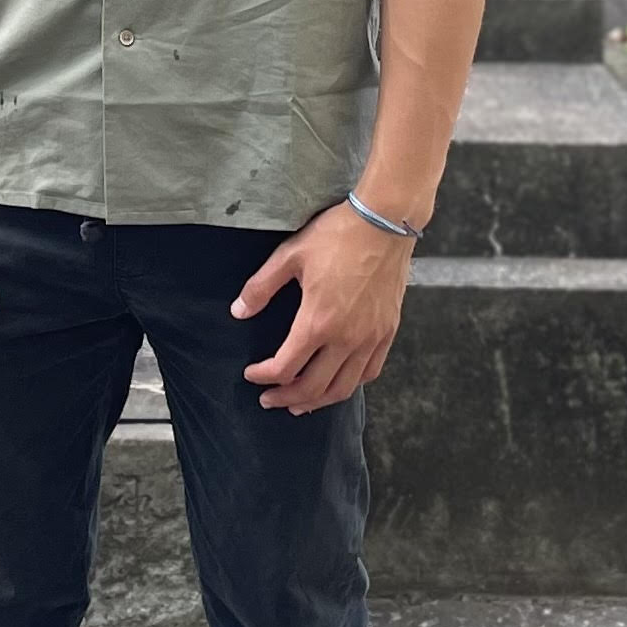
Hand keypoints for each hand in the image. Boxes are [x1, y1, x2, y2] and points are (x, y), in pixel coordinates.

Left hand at [233, 201, 413, 415]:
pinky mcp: (387, 332)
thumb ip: (261, 287)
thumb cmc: (337, 235)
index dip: (264, 377)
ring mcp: (370, 338)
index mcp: (318, 321)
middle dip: (286, 398)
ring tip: (300, 404)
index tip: (251, 375)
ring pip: (344, 388)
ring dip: (318, 401)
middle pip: (313, 388)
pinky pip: (369, 372)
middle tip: (268, 400)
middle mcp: (346, 338)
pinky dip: (350, 385)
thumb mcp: (290, 255)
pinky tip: (338, 383)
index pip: (285, 367)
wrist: (384, 222)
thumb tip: (238, 312)